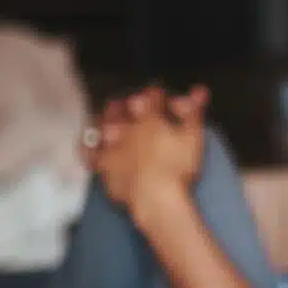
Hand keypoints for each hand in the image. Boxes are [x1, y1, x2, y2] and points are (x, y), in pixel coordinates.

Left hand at [82, 84, 207, 166]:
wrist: (156, 197)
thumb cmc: (177, 166)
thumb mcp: (193, 137)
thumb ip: (194, 112)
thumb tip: (199, 90)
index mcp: (149, 118)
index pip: (151, 98)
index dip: (156, 94)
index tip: (159, 94)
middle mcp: (125, 128)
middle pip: (122, 108)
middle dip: (126, 103)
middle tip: (130, 103)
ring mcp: (111, 147)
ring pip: (102, 125)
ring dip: (105, 118)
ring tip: (109, 118)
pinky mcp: (102, 167)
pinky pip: (89, 154)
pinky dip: (88, 146)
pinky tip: (90, 143)